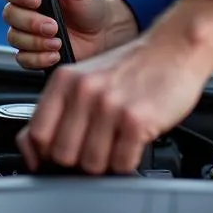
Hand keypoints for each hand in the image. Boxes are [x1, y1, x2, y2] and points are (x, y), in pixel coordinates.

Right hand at [1, 0, 138, 68]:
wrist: (100, 32)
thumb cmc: (88, 6)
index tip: (37, 1)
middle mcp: (25, 11)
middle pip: (9, 15)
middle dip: (31, 22)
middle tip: (54, 26)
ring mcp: (27, 33)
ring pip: (14, 38)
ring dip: (36, 42)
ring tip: (58, 42)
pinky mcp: (32, 53)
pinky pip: (23, 59)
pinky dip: (38, 59)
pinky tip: (54, 55)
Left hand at [17, 0, 212, 172]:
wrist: (177, 47)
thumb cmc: (135, 66)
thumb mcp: (88, 77)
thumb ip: (63, 108)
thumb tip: (36, 150)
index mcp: (66, 80)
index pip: (36, 135)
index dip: (44, 155)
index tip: (56, 159)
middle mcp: (84, 91)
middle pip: (62, 156)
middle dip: (79, 160)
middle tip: (97, 148)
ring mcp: (110, 106)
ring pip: (92, 165)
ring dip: (107, 163)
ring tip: (118, 142)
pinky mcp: (136, 119)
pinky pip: (122, 164)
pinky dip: (129, 162)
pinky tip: (134, 143)